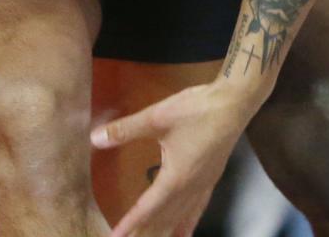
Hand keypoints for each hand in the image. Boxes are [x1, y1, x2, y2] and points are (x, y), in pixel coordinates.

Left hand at [91, 81, 249, 236]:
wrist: (232, 104)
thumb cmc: (195, 110)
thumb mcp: (156, 118)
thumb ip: (126, 129)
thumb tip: (95, 138)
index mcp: (175, 178)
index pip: (147, 208)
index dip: (130, 224)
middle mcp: (190, 189)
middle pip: (164, 218)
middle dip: (146, 232)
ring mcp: (203, 185)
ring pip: (181, 216)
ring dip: (165, 230)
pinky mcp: (212, 177)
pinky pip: (198, 209)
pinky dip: (188, 223)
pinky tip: (186, 231)